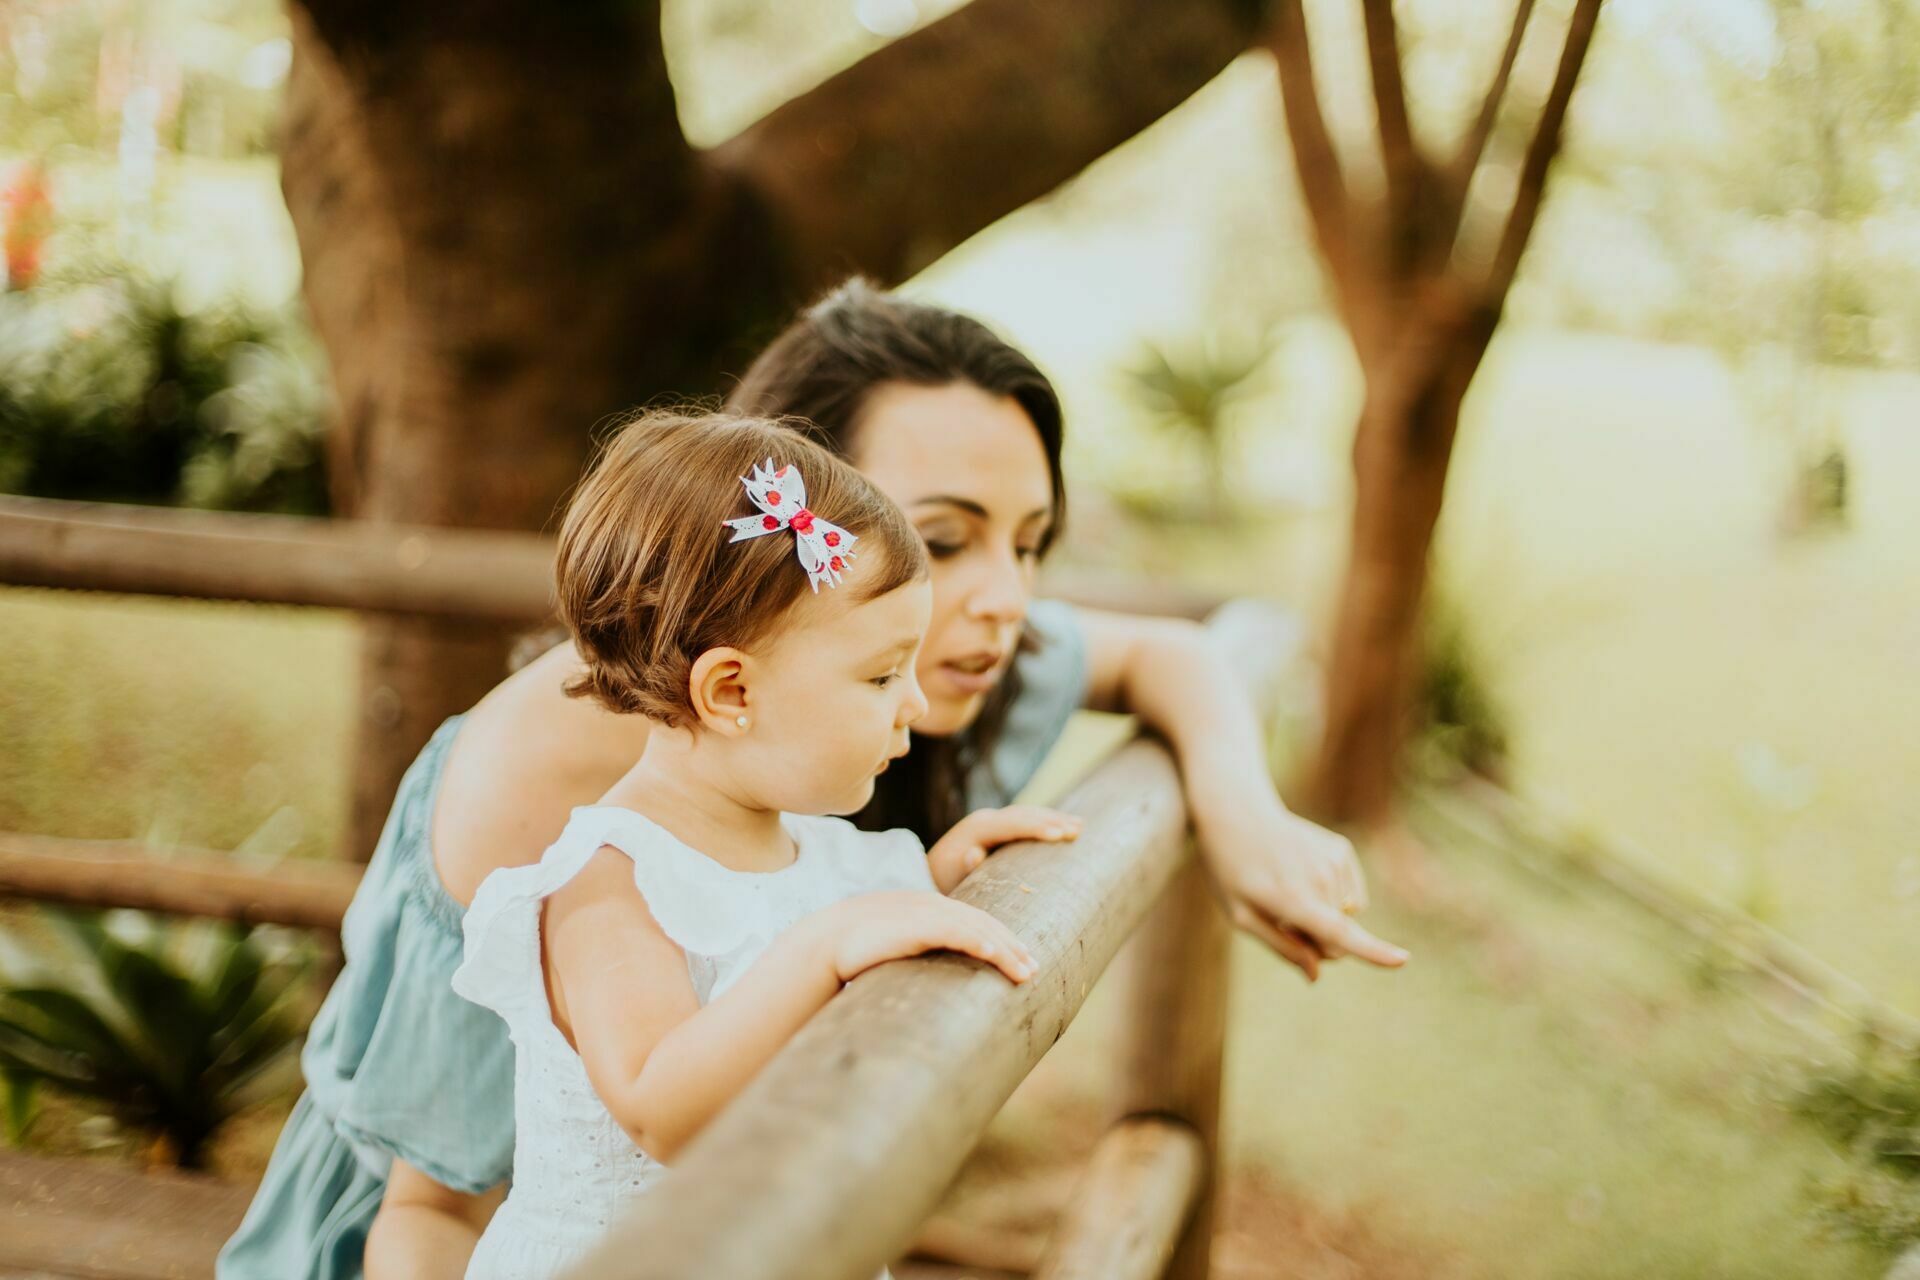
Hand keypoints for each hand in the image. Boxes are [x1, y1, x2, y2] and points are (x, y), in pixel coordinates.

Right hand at [803, 891, 1036, 984]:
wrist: (824, 942)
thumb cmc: (857, 953)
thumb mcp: (897, 950)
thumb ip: (919, 957)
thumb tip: (932, 988)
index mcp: (927, 909)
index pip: (974, 920)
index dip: (1000, 938)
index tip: (1020, 958)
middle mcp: (931, 905)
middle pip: (983, 921)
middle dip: (1012, 945)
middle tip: (1034, 969)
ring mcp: (924, 912)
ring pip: (976, 927)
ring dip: (1004, 949)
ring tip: (1025, 971)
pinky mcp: (915, 925)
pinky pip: (953, 930)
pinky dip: (976, 940)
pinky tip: (993, 952)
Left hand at [926, 805, 1082, 892]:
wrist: (932, 874)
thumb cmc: (944, 883)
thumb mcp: (952, 878)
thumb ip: (963, 867)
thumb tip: (973, 853)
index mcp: (976, 830)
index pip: (1012, 824)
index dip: (1037, 828)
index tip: (1061, 834)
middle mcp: (985, 820)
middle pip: (1024, 815)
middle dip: (1052, 820)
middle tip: (1078, 830)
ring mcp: (992, 821)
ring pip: (1028, 814)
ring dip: (1054, 818)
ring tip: (1080, 827)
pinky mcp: (998, 828)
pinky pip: (1026, 820)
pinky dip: (1047, 821)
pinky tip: (1065, 827)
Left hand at [1194, 796, 1408, 981]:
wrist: (1237, 814)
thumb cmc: (1232, 871)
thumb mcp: (1242, 916)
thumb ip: (1282, 947)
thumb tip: (1317, 974)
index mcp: (1289, 897)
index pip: (1336, 931)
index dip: (1371, 950)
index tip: (1402, 960)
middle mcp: (1319, 876)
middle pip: (1338, 938)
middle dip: (1317, 941)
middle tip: (1282, 921)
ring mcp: (1333, 860)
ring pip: (1348, 917)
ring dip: (1324, 917)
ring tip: (1290, 892)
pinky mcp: (1342, 849)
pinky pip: (1353, 896)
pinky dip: (1333, 897)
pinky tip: (1304, 878)